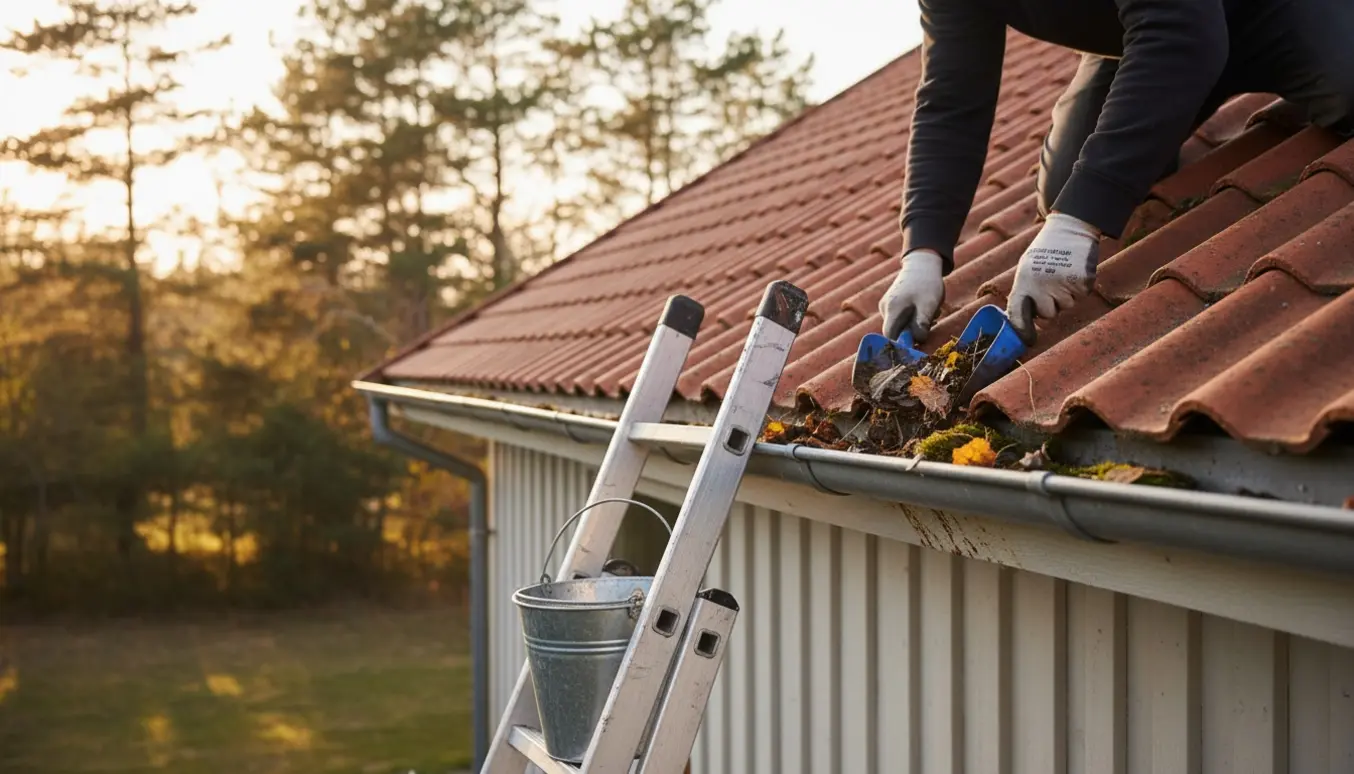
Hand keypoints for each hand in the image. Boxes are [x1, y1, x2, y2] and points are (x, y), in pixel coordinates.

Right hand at [879, 249, 944, 341]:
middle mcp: (884, 308)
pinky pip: (900, 317)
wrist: (922, 263)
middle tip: (930, 322)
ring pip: (899, 324)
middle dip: (912, 332)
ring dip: (915, 324)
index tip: (917, 344)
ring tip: (929, 312)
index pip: (889, 336)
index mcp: (891, 309)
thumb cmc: (926, 283)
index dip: (901, 344)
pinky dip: (913, 317)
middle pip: (895, 331)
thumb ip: (922, 324)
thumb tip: (918, 341)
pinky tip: (924, 308)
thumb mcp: (928, 304)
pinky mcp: (891, 303)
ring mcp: (886, 305)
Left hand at [1006, 212, 1099, 343]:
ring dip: (1066, 295)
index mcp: (1024, 280)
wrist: (1070, 228)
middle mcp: (1042, 284)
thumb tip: (1018, 321)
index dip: (1021, 328)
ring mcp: (1064, 283)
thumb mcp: (1027, 267)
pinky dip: (1079, 287)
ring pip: (1066, 306)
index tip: (1026, 339)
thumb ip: (1023, 292)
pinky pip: (1081, 296)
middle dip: (1050, 306)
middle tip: (1051, 286)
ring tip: (1062, 274)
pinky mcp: (1083, 281)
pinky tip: (1074, 271)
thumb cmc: (1045, 251)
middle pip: (1048, 315)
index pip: (1018, 312)